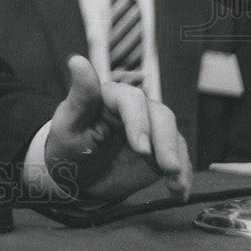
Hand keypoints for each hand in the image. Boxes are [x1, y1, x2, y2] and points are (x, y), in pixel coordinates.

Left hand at [45, 56, 191, 202]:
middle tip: (167, 168)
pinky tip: (180, 190)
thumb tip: (77, 61)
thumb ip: (79, 96)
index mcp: (111, 96)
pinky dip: (183, 174)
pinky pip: (178, 157)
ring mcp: (149, 130)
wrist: (75, 175)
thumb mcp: (68, 124)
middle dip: (165, 143)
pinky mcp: (159, 151)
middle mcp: (134, 109)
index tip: (141, 148)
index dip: (139, 122)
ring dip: (178, 159)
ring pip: (172, 135)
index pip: (131, 100)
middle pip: (160, 115)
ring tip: (175, 183)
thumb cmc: (68, 145)